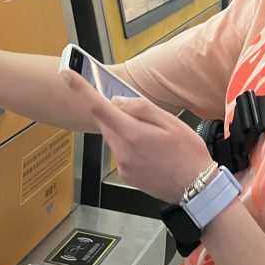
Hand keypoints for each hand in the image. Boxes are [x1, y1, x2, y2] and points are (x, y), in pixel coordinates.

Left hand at [60, 71, 213, 202]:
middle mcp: (122, 151)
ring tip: (153, 137)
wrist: (197, 188)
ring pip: (114, 137)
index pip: (99, 107)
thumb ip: (141, 108)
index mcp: (133, 134)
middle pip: (106, 122)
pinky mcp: (126, 176)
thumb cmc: (188, 154)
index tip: (67, 75)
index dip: (81, 90)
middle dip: (115, 112)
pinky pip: (121, 152)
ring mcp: (123, 166)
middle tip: (141, 114)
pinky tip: (151, 151)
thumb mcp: (170, 122)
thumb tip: (117, 102)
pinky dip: (130, 146)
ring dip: (125, 130)